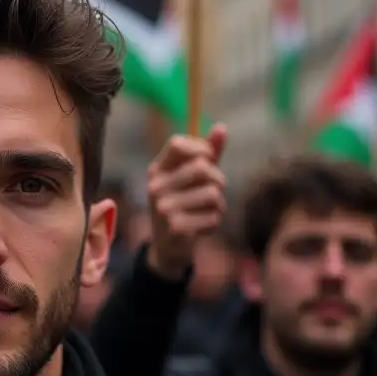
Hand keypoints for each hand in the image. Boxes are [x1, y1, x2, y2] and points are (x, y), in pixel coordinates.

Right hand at [146, 124, 227, 278]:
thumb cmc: (184, 206)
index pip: (177, 144)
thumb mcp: (192, 179)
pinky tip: (202, 228)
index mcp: (157, 170)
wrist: (168, 249)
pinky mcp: (176, 227)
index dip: (200, 148)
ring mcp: (164, 208)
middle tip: (216, 192)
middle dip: (218, 179)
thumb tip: (221, 126)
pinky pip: (213, 216)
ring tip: (208, 211)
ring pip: (212, 193)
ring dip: (219, 205)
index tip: (209, 160)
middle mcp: (155, 186)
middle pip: (202, 167)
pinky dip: (215, 222)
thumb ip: (208, 154)